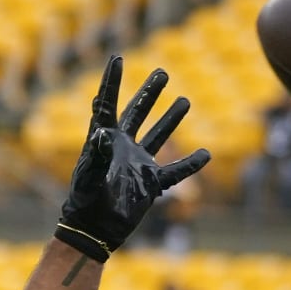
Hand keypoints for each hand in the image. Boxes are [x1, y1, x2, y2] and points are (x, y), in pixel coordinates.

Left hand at [55, 55, 210, 262]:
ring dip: (171, 118)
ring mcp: (138, 164)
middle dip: (149, 92)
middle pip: (138, 112)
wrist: (93, 231)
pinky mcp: (150, 184)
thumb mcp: (88, 178)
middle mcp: (122, 148)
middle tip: (162, 72)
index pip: (108, 103)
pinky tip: (206, 153)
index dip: (112, 81)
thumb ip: (97, 155)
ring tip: (184, 100)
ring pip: (158, 135)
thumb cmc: (84, 204)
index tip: (117, 58)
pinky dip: (191, 164)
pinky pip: (176, 171)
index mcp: (103, 140)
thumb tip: (103, 133)